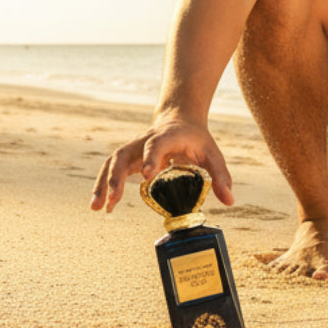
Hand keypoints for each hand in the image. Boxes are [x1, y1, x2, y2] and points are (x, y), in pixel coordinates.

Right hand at [89, 114, 233, 212]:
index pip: (155, 145)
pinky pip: (110, 169)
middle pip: (124, 154)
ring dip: (102, 184)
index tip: (147, 175)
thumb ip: (220, 176)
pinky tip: (101, 206)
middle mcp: (145, 140)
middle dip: (116, 177)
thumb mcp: (212, 154)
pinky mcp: (128, 156)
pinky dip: (103, 186)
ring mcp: (134, 147)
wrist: (180, 119)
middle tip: (113, 199)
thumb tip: (229, 201)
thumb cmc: (196, 139)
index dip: (150, 158)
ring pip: (112, 162)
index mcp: (167, 136)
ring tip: (97, 208)